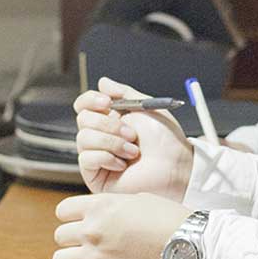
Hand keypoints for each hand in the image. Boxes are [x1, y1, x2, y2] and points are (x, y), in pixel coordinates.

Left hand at [53, 191, 191, 258]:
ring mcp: (97, 256)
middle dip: (71, 238)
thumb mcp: (137, 200)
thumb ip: (111, 205)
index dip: (71, 216)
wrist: (189, 245)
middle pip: (59, 235)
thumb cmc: (168, 219)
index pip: (62, 211)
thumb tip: (98, 211)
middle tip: (87, 243)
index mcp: (100, 206)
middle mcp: (93, 230)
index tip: (81, 222)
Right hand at [74, 77, 193, 198]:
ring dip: (112, 142)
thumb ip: (123, 92)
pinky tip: (122, 165)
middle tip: (132, 133)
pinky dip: (107, 158)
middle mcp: (100, 136)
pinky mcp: (95, 176)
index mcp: (109, 119)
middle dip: (109, 125)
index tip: (107, 102)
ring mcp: (96, 156)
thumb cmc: (165, 139)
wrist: (174, 165)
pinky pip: (86, 159)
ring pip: (84, 138)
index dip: (90, 100)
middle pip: (82, 119)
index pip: (83, 105)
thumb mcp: (146, 107)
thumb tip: (102, 82)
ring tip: (133, 151)